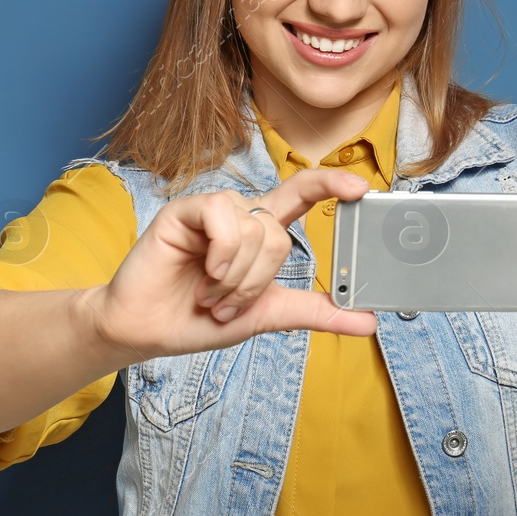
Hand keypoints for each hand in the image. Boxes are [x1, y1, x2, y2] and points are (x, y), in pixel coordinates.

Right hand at [85, 168, 378, 363]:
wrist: (147, 332)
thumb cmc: (201, 318)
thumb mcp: (268, 314)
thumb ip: (316, 312)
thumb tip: (369, 322)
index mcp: (263, 232)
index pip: (304, 193)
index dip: (332, 183)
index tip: (361, 188)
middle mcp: (243, 215)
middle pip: (280, 235)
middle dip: (257, 283)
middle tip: (227, 304)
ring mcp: (214, 210)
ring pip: (256, 231)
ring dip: (236, 278)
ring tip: (208, 293)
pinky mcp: (186, 210)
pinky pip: (224, 218)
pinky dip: (222, 255)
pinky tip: (203, 274)